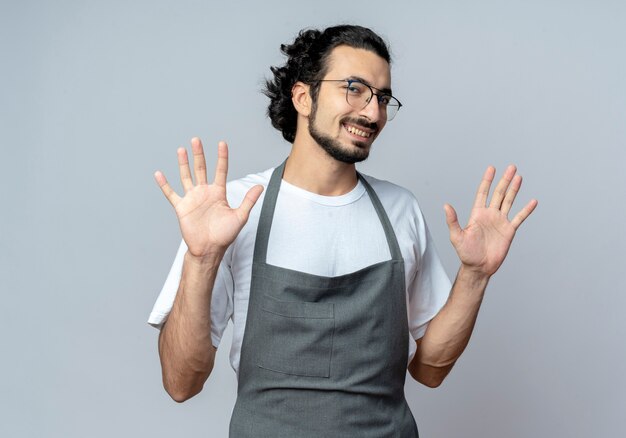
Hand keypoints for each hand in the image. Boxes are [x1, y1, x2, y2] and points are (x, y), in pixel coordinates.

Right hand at [154, 138, 263, 258]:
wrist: (209, 249)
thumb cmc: (225, 235)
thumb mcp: (240, 216)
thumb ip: (248, 200)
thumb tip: (261, 186)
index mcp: (218, 193)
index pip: (220, 171)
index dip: (222, 157)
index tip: (222, 143)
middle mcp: (204, 192)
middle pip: (201, 169)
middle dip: (199, 154)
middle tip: (196, 140)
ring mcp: (192, 198)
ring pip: (186, 176)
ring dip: (183, 163)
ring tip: (181, 149)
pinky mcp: (181, 207)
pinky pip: (170, 193)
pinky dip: (164, 184)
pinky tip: (159, 173)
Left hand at [444, 165, 537, 276]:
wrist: (479, 267)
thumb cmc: (466, 253)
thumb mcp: (457, 236)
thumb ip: (453, 220)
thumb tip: (446, 206)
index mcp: (477, 214)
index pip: (483, 193)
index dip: (487, 181)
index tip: (492, 168)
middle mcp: (490, 215)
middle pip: (498, 193)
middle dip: (504, 180)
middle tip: (511, 167)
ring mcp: (500, 222)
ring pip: (509, 201)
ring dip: (514, 189)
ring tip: (519, 177)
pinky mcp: (509, 231)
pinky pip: (519, 218)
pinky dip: (526, 210)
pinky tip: (532, 201)